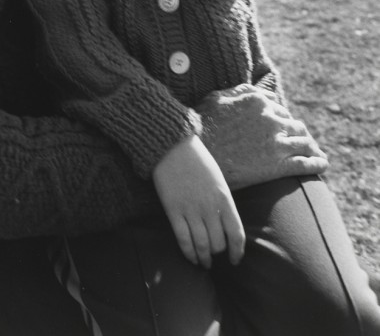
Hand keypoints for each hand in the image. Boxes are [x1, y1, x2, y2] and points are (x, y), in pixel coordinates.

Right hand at [152, 135, 245, 268]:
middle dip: (217, 253)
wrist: (172, 147)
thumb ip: (223, 202)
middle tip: (215, 256)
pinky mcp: (173, 211)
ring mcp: (191, 210)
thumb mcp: (218, 179)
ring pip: (201, 245)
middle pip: (218, 243)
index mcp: (224, 198)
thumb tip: (226, 224)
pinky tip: (191, 258)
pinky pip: (183, 239)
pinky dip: (188, 253)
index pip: (236, 234)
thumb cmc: (197, 161)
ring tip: (204, 263)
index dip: (237, 252)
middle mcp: (209, 207)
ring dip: (204, 258)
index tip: (235, 260)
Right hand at [196, 84, 328, 189]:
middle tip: (300, 140)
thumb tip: (258, 91)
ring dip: (310, 146)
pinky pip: (307, 163)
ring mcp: (277, 142)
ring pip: (304, 141)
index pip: (278, 107)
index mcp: (257, 100)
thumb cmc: (202, 128)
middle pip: (293, 123)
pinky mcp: (279, 165)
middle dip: (297, 131)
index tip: (281, 125)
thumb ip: (239, 91)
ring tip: (314, 152)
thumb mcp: (216, 98)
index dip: (280, 117)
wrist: (199, 159)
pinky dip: (318, 163)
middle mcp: (271, 118)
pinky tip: (323, 165)